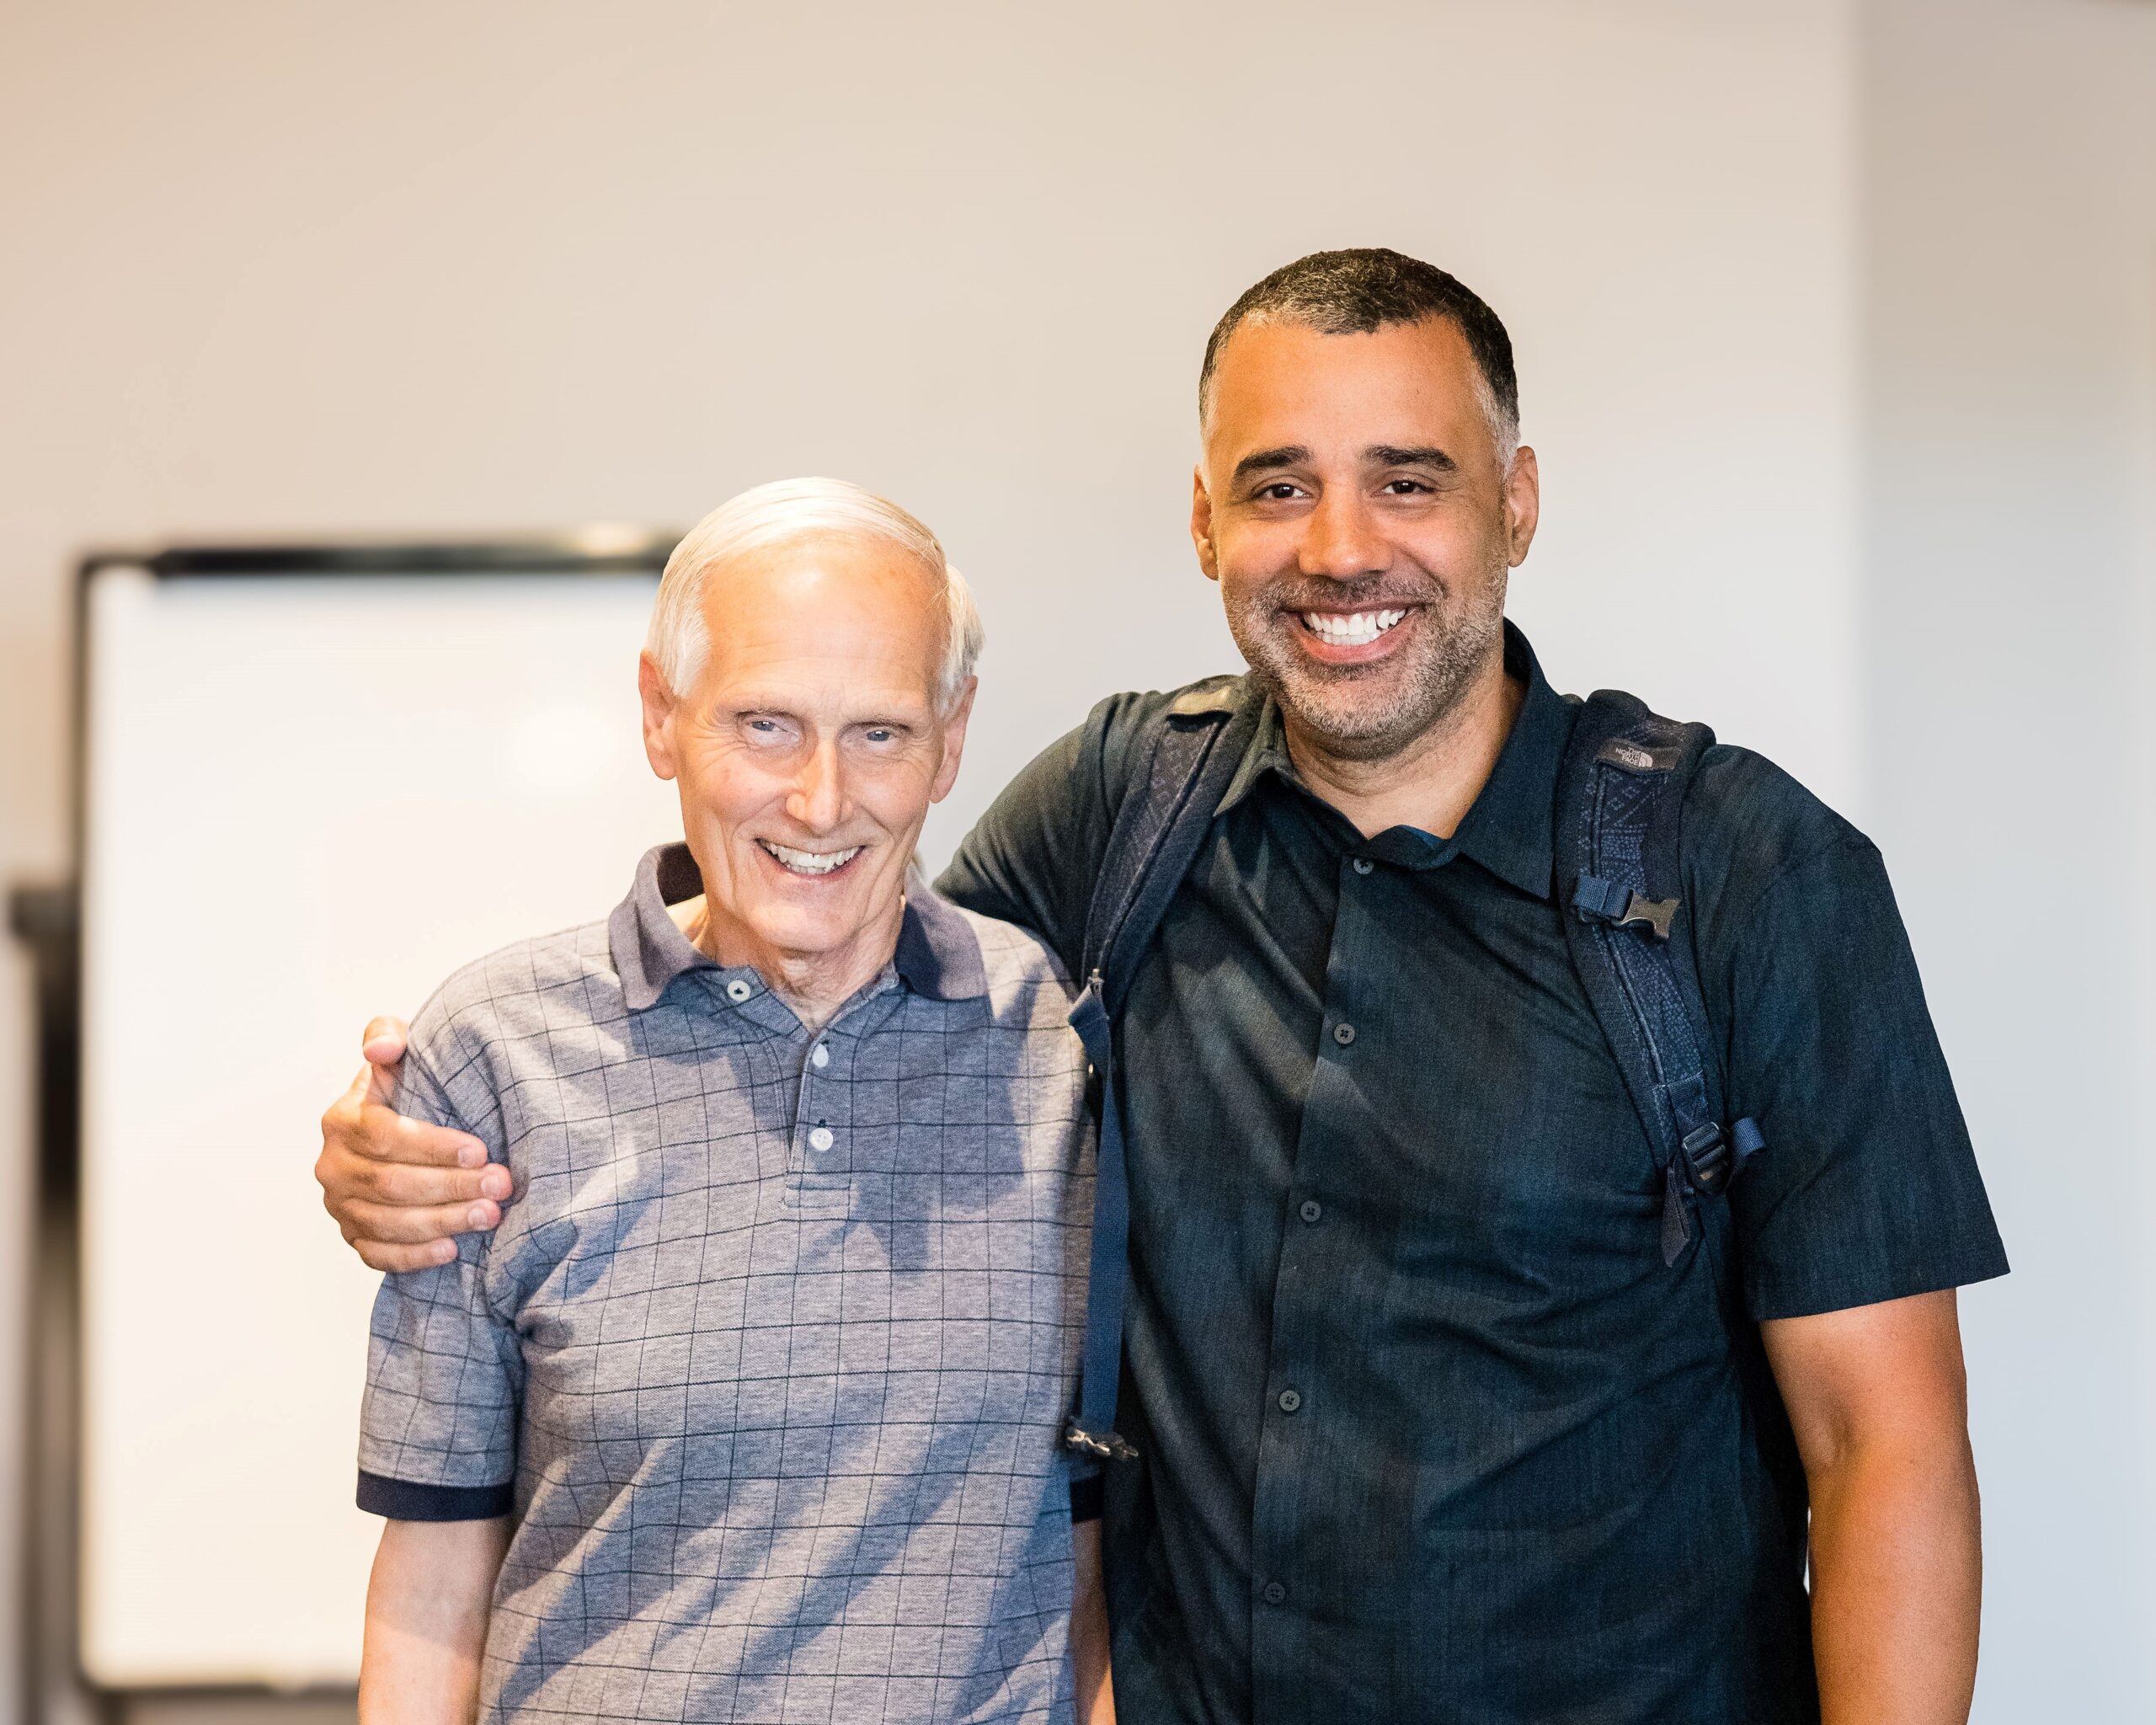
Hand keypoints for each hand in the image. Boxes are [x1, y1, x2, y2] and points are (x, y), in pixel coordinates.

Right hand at [316, 1017, 509, 1271]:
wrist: (398, 1128)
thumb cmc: (407, 1089)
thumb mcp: (400, 1054)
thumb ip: (387, 1035)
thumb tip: (381, 1048)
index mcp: (342, 1120)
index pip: (383, 1135)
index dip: (433, 1146)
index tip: (480, 1149)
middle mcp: (333, 1166)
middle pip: (390, 1184)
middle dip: (451, 1186)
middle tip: (500, 1185)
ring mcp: (340, 1205)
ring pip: (388, 1222)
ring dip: (442, 1221)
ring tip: (490, 1215)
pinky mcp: (353, 1236)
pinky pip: (378, 1254)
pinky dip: (414, 1256)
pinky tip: (452, 1249)